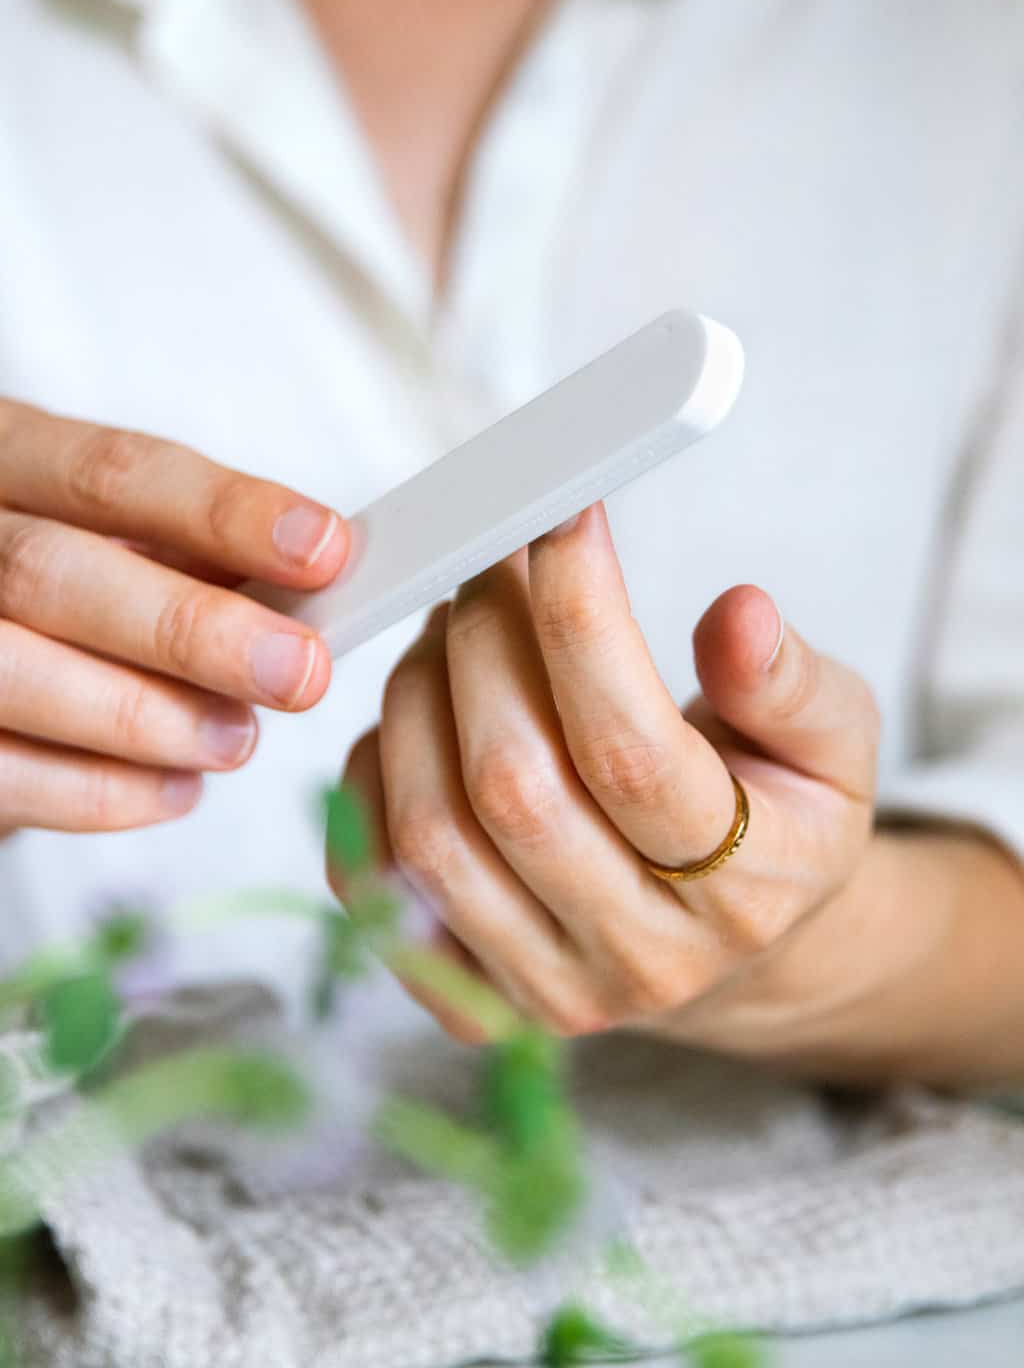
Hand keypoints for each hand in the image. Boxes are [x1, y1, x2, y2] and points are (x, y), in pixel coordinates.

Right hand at [0, 398, 347, 832]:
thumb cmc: (62, 593)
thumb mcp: (109, 541)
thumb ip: (187, 555)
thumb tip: (311, 586)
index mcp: (6, 455)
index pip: (111, 472)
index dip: (222, 512)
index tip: (324, 551)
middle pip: (50, 570)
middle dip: (190, 628)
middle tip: (298, 672)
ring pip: (14, 673)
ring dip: (144, 718)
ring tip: (236, 740)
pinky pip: (1, 774)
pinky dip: (97, 791)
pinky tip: (176, 787)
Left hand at [335, 503, 879, 1053]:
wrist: (732, 940)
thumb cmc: (776, 819)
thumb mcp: (832, 743)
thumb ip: (790, 683)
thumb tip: (739, 614)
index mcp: (745, 893)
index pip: (631, 750)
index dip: (581, 621)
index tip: (559, 521)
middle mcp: (640, 959)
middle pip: (514, 787)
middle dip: (486, 642)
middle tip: (492, 564)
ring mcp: (544, 989)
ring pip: (432, 831)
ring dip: (419, 697)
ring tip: (451, 629)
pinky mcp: (467, 998)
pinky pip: (372, 879)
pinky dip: (372, 774)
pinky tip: (419, 715)